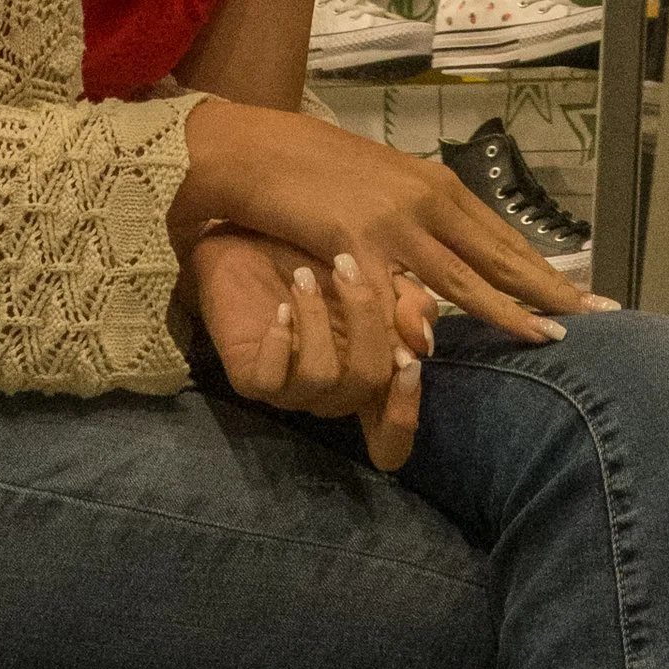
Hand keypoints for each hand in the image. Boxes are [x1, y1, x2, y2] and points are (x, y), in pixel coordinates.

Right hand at [173, 98, 609, 346]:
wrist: (255, 151)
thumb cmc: (314, 169)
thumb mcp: (381, 186)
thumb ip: (420, 220)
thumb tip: (455, 255)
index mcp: (435, 185)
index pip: (503, 237)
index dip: (546, 269)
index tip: (587, 295)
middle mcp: (427, 201)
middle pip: (502, 256)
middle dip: (552, 290)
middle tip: (601, 315)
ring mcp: (396, 223)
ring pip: (468, 278)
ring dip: (512, 311)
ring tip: (552, 338)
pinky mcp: (359, 246)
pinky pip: (402, 296)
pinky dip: (429, 325)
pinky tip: (450, 349)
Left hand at [189, 229, 432, 470]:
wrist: (247, 237)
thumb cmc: (314, 256)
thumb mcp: (374, 268)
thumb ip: (407, 301)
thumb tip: (421, 340)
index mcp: (367, 370)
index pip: (392, 431)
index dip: (405, 412)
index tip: (409, 362)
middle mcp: (332, 390)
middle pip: (368, 385)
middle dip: (366, 321)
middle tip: (345, 265)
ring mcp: (291, 390)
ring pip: (322, 379)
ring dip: (317, 319)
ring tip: (302, 278)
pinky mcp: (252, 379)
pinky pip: (272, 381)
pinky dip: (280, 341)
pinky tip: (279, 309)